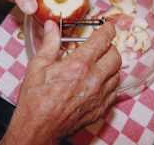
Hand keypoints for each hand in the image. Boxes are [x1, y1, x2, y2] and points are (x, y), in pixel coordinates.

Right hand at [1, 20, 120, 144]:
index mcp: (79, 65)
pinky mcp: (101, 109)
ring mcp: (99, 96)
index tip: (109, 26)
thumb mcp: (38, 66)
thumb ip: (49, 43)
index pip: (102, 40)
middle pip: (115, 56)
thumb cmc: (36, 99)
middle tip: (101, 46)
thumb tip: (52, 26)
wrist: (39, 127)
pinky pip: (114, 91)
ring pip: (118, 73)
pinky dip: (110, 82)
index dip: (108, 29)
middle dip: (110, 46)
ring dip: (111, 65)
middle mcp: (94, 79)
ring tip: (98, 64)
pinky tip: (98, 82)